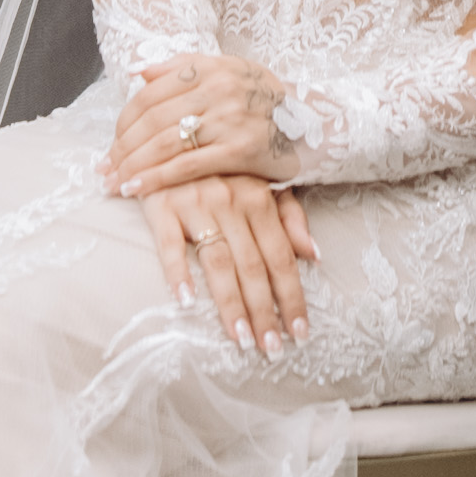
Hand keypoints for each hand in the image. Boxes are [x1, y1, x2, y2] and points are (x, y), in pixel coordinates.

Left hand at [108, 54, 292, 195]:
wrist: (317, 123)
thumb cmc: (265, 99)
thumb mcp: (230, 70)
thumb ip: (182, 67)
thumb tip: (138, 73)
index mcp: (211, 67)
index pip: (152, 93)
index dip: (125, 119)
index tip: (112, 142)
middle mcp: (218, 89)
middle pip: (153, 119)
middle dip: (123, 147)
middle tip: (104, 168)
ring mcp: (229, 119)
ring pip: (165, 143)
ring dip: (132, 165)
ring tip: (112, 182)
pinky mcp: (239, 150)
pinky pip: (187, 166)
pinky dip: (156, 179)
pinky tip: (135, 189)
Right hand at [136, 169, 317, 353]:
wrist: (169, 128)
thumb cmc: (219, 161)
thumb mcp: (260, 178)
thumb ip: (288, 214)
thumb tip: (314, 253)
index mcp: (259, 197)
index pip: (281, 257)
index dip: (292, 296)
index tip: (300, 332)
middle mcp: (231, 202)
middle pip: (253, 267)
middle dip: (265, 312)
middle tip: (272, 349)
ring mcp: (196, 203)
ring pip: (219, 262)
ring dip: (231, 305)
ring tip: (242, 339)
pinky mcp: (161, 205)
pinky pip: (170, 245)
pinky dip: (178, 272)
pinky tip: (187, 301)